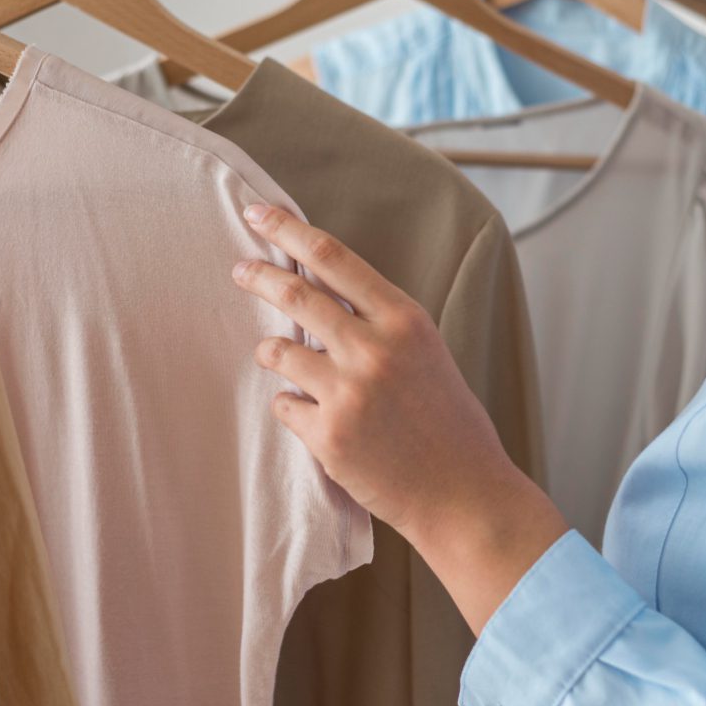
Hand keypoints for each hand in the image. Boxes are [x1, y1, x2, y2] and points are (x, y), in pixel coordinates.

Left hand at [231, 203, 567, 631]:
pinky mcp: (328, 436)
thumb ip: (378, 324)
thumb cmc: (448, 422)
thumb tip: (319, 292)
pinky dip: (292, 408)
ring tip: (279, 359)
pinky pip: (284, 406)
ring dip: (271, 352)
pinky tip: (317, 420)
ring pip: (277, 352)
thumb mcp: (426, 353)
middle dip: (258, 277)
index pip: (333, 257)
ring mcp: (349, 393)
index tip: (257, 212)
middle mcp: (375, 349)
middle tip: (240, 270)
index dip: (288, 229)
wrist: (464, 494)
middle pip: (294, 294)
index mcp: (405, 320)